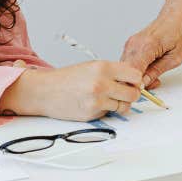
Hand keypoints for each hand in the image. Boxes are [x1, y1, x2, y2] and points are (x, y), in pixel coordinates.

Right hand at [0, 60, 142, 119]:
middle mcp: (102, 83)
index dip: (136, 81)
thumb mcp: (92, 66)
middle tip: (125, 94)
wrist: (45, 91)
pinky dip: (105, 110)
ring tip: (106, 98)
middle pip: (133, 94)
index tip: (133, 83)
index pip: (135, 75)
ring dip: (118, 104)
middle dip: (131, 95)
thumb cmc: (67, 78)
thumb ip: (112, 72)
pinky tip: (93, 104)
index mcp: (103, 67)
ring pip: (123, 106)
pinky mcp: (92, 114)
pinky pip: (109, 114)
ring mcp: (97, 100)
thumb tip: (133, 81)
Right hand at [121, 0, 181, 85]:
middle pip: (126, 72)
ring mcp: (131, 43)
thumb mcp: (174, 58)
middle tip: (153, 85)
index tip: (143, 94)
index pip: (132, 73)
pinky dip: (136, 69)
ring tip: (154, 76)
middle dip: (136, 83)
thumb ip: (156, 71)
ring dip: (136, 76)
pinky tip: (148, 70)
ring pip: (125, 68)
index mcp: (147, 46)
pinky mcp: (131, 44)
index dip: (135, 86)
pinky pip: (128, 62)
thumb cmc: (180, 32)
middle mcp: (135, 43)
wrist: (178, 14)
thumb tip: (143, 84)